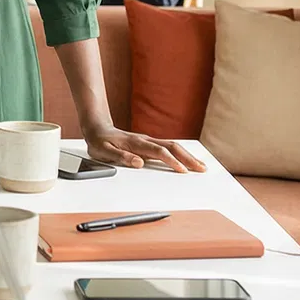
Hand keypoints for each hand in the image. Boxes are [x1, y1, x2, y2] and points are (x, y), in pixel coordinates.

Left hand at [82, 126, 205, 173]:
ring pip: (173, 146)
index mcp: (136, 143)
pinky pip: (169, 147)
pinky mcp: (149, 143)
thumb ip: (120, 157)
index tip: (183, 171)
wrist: (97, 128)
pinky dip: (181, 153)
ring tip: (201, 165)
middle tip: (202, 168)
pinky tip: (188, 159)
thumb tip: (138, 163)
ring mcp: (149, 141)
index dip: (172, 161)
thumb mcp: (103, 151)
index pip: (159, 152)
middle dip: (188, 158)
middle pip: (172, 147)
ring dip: (188, 155)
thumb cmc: (99, 141)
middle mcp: (145, 140)